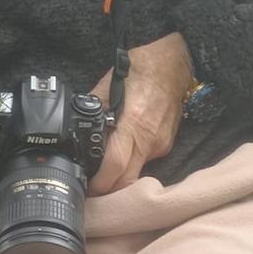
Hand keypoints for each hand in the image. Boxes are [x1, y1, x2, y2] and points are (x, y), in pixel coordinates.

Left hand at [89, 31, 196, 194]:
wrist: (174, 63)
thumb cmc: (141, 69)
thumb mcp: (109, 85)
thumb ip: (95, 108)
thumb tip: (79, 125)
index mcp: (132, 124)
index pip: (115, 167)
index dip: (100, 183)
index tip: (87, 187)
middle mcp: (149, 140)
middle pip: (127, 181)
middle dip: (108, 189)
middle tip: (91, 188)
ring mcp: (160, 144)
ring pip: (136, 173)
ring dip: (120, 177)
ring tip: (103, 171)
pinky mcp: (166, 144)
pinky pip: (145, 161)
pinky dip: (131, 163)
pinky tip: (122, 153)